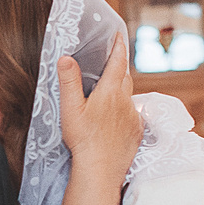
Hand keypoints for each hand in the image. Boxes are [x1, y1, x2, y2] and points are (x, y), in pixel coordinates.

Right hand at [59, 33, 141, 176]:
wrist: (100, 169)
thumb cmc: (83, 139)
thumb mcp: (70, 109)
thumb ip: (69, 82)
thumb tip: (66, 57)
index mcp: (109, 91)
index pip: (117, 62)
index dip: (118, 46)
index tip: (119, 35)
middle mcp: (125, 101)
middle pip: (125, 77)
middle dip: (119, 67)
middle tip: (111, 61)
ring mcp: (133, 117)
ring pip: (128, 97)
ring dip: (120, 91)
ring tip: (108, 95)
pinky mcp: (137, 131)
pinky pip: (133, 115)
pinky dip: (125, 111)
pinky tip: (115, 119)